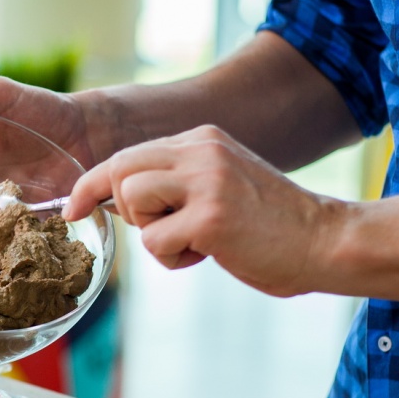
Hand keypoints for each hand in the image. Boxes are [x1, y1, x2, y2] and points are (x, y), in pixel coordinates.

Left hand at [64, 124, 344, 295]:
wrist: (326, 240)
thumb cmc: (272, 226)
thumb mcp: (221, 184)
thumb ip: (178, 182)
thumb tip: (119, 198)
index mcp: (202, 139)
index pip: (127, 155)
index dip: (92, 184)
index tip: (72, 208)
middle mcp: (201, 150)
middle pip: (120, 172)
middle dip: (127, 210)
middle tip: (166, 230)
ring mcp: (206, 180)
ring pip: (132, 203)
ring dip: (154, 235)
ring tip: (195, 241)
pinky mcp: (210, 216)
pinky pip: (156, 242)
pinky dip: (176, 258)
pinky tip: (213, 253)